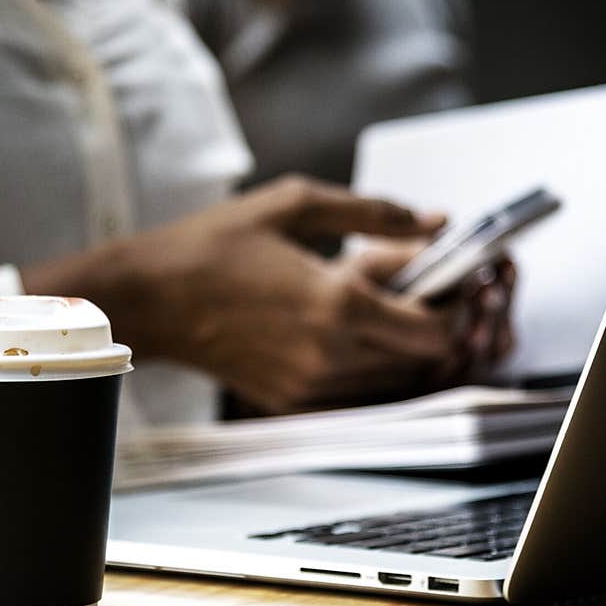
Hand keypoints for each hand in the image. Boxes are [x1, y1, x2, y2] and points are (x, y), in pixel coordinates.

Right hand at [22, 175, 506, 411]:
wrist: (153, 299)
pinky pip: (355, 393)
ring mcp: (308, 386)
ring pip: (391, 381)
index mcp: (338, 304)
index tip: (446, 276)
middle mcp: (330, 356)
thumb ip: (374, 213)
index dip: (453, 303)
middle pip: (422, 360)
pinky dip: (365, 366)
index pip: (436, 328)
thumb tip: (434, 223)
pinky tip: (340, 330)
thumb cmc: (214, 246)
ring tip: (364, 303)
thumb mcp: (295, 205)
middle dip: (428, 322)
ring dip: (397, 345)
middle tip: (407, 284)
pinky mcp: (289, 401)